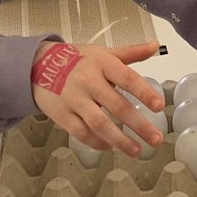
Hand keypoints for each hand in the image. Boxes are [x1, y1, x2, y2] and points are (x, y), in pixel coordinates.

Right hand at [30, 40, 164, 155]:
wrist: (37, 65)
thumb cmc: (77, 59)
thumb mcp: (103, 52)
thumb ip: (131, 52)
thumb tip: (155, 46)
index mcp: (102, 63)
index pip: (127, 78)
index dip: (144, 92)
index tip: (159, 106)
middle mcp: (89, 81)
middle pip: (117, 106)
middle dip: (138, 125)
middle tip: (156, 139)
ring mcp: (74, 99)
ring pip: (99, 124)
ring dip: (119, 140)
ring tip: (137, 151)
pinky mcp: (62, 115)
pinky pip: (81, 133)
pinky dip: (97, 142)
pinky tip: (111, 147)